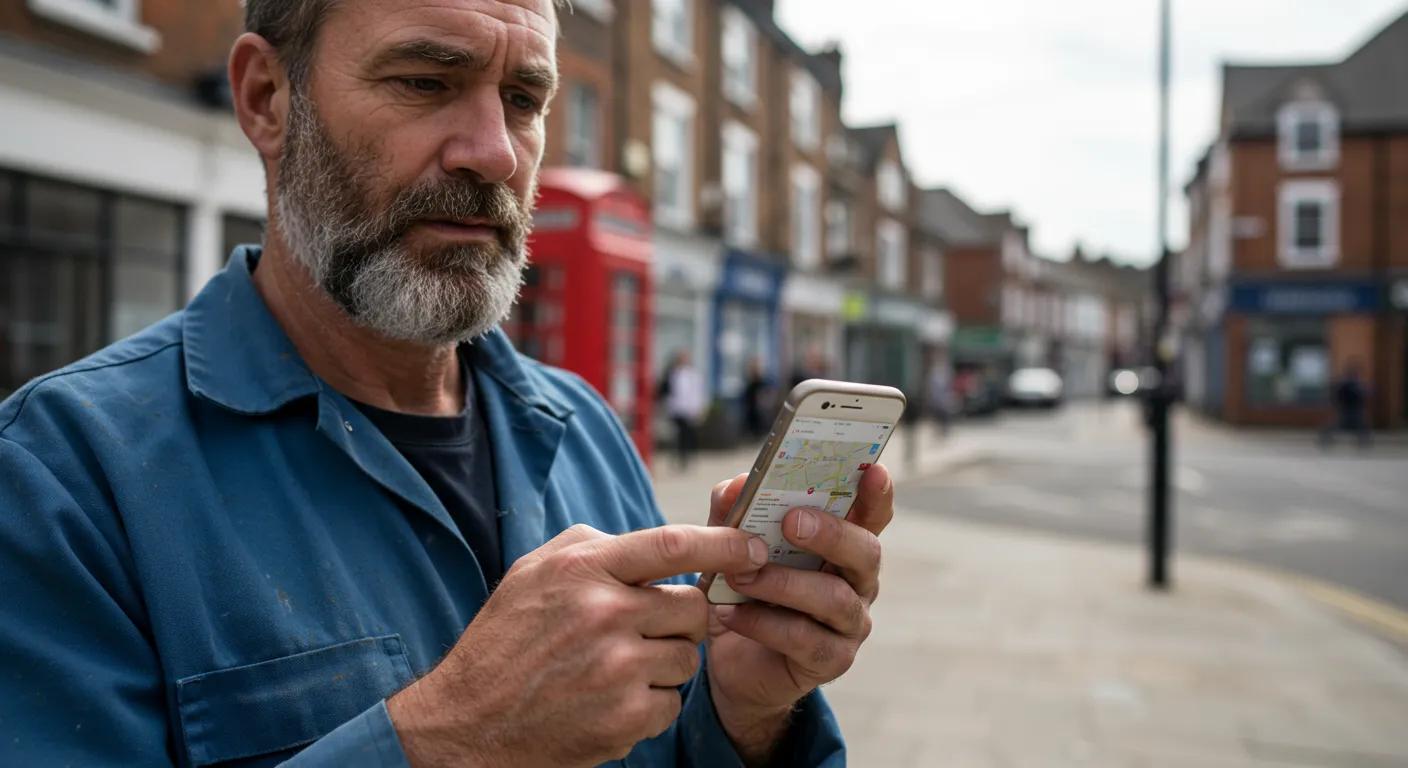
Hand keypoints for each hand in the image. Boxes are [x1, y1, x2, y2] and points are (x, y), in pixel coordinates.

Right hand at [388, 523, 767, 767]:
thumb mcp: (534, 573)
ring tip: (615, 670)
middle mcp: (604, 613)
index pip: (673, 544)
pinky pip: (670, 704)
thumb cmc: (504, 643)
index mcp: (583, 569)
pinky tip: (608, 702)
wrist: (466, 723)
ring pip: (687, 660)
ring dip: (664, 666)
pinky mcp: (624, 718)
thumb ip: (593, 548)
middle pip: (694, 608)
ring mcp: (616, 669)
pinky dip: (649, 706)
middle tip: (653, 630)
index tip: (753, 548)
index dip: (724, 544)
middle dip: (685, 620)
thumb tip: (656, 546)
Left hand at [704, 466, 892, 763]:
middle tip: (790, 522)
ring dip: (784, 583)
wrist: (728, 659)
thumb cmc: (741, 589)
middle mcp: (857, 581)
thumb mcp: (730, 544)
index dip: (878, 493)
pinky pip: (806, 639)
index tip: (874, 470)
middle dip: (830, 534)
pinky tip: (733, 615)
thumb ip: (733, 511)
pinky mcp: (830, 660)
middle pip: (866, 553)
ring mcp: (849, 623)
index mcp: (841, 544)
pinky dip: (765, 623)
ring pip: (834, 598)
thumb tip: (739, 483)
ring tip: (742, 576)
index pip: (872, 514)